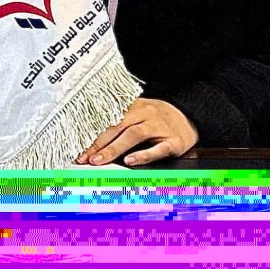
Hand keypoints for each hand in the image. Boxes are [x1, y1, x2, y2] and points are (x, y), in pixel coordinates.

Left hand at [78, 98, 196, 166]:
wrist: (191, 115)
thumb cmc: (158, 118)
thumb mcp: (138, 114)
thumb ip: (119, 125)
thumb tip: (93, 143)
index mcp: (133, 107)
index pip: (108, 120)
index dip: (91, 135)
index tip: (78, 149)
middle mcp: (144, 114)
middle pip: (117, 127)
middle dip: (98, 143)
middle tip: (84, 157)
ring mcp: (159, 127)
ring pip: (133, 135)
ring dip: (114, 148)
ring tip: (99, 160)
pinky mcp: (173, 141)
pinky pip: (157, 148)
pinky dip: (143, 155)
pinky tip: (130, 161)